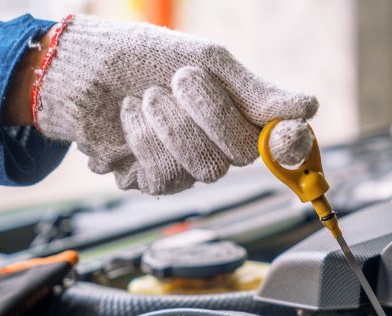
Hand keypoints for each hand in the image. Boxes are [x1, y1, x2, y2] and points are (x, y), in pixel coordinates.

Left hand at [6, 16, 316, 194]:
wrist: (84, 72)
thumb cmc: (147, 58)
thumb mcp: (205, 61)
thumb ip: (254, 91)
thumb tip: (307, 109)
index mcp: (243, 115)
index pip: (285, 143)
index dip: (294, 145)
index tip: (290, 133)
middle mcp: (222, 148)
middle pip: (242, 154)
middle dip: (210, 113)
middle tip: (181, 79)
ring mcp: (189, 168)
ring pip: (204, 169)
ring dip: (171, 125)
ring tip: (148, 96)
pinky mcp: (155, 181)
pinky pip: (166, 176)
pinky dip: (145, 139)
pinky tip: (131, 115)